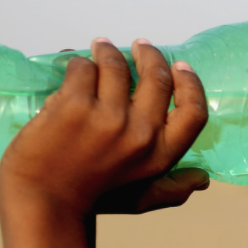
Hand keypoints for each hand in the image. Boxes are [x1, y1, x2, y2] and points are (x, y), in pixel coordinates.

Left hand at [0, 38, 209, 216]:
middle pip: (156, 78)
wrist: (44, 201)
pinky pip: (82, 68)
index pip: (193, 112)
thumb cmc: (93, 200)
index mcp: (161, 155)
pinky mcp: (74, 105)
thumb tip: (203, 180)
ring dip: (108, 51)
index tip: (179, 66)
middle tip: (139, 47)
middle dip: (148, 55)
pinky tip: (75, 67)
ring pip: (116, 64)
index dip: (190, 83)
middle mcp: (140, 135)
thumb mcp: (141, 200)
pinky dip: (77, 63)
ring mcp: (107, 118)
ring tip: (101, 49)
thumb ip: (172, 190)